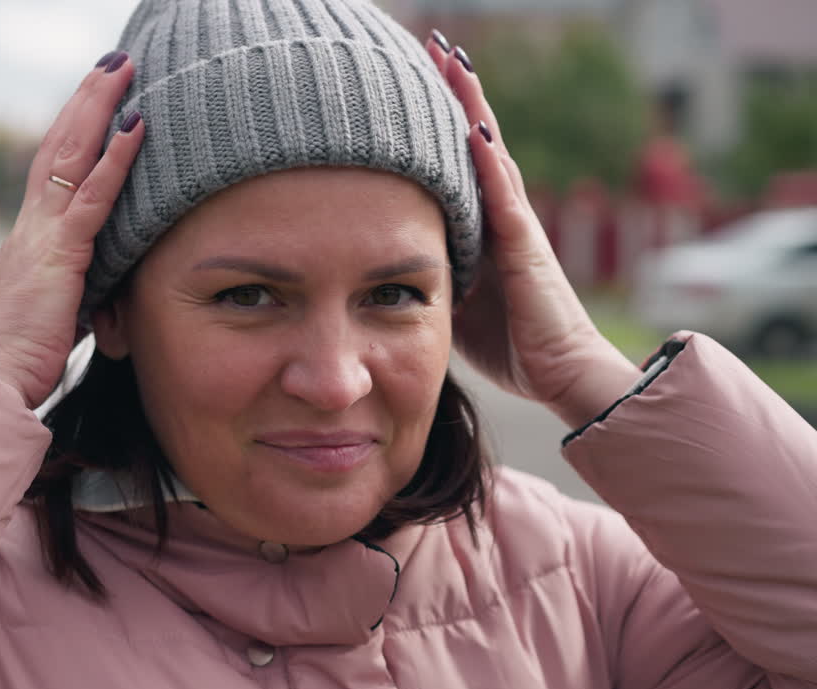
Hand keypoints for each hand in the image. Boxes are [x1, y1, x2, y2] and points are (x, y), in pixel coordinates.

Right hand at [0, 53, 144, 408]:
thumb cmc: (17, 361)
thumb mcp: (52, 318)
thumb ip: (73, 295)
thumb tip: (99, 298)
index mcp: (29, 241)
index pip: (52, 174)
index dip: (72, 133)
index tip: (92, 101)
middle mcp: (30, 228)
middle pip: (59, 148)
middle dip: (85, 102)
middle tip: (110, 64)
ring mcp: (42, 238)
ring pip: (73, 157)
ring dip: (98, 108)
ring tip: (121, 69)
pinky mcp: (59, 257)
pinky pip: (93, 199)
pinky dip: (115, 160)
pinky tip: (136, 128)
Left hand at [425, 35, 640, 427]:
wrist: (563, 377)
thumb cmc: (515, 345)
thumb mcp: (457, 305)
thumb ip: (434, 276)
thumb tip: (389, 266)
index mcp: (484, 229)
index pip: (456, 164)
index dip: (438, 124)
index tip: (412, 85)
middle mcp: (503, 218)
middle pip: (475, 144)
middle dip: (455, 96)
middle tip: (434, 48)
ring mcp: (517, 229)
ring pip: (491, 155)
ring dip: (472, 109)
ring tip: (453, 63)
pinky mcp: (527, 250)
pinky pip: (505, 199)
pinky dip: (488, 163)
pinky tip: (475, 129)